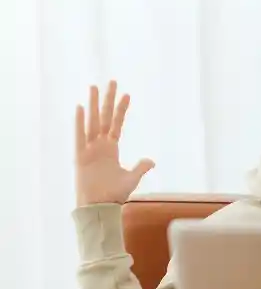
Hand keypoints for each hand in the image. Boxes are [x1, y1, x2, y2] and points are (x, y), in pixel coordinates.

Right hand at [75, 80, 153, 206]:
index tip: (127, 94)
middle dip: (108, 99)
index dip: (121, 110)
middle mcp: (100, 145)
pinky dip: (80, 122)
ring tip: (94, 87)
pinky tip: (81, 107)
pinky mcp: (81, 156)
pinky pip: (80, 136)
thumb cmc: (113, 195)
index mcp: (111, 149)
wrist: (99, 207)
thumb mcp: (131, 179)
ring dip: (94, 104)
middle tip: (112, 81)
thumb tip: (151, 160)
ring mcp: (90, 149)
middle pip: (104, 117)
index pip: (116, 124)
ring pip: (92, 122)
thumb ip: (140, 167)